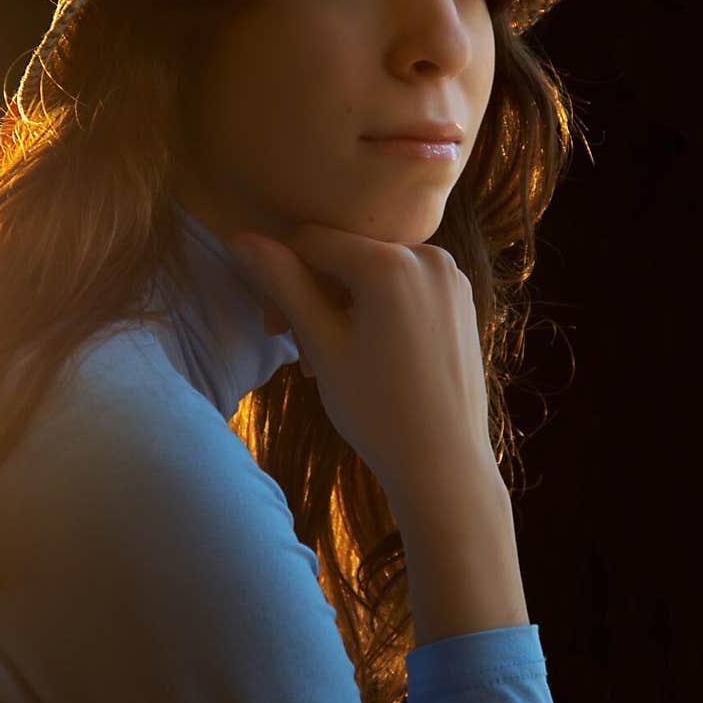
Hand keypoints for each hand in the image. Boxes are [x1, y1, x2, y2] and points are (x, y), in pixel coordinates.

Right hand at [226, 224, 495, 502]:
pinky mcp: (462, 300)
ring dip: (345, 305)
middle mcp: (429, 254)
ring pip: (376, 272)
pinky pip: (406, 287)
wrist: (445, 465)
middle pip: (347, 254)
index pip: (312, 240)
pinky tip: (369, 354)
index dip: (282, 276)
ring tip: (332, 362)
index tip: (274, 329)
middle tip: (302, 355)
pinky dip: (379, 309)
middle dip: (315, 295)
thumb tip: (240, 238)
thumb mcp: (322, 343)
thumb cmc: (377, 409)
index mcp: (390, 262)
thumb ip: (283, 283)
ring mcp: (451, 277)